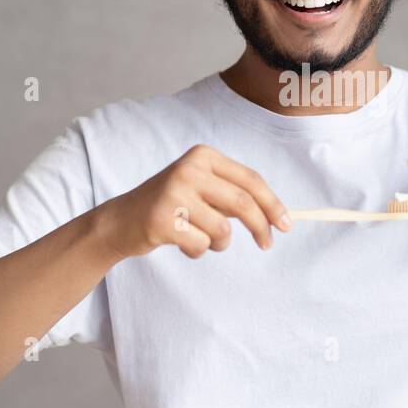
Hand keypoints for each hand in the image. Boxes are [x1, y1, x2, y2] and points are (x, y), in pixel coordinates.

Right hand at [104, 144, 289, 259]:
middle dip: (261, 227)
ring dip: (218, 243)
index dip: (273, 204)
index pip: (250, 180)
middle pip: (243, 203)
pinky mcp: (163, 220)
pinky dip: (197, 251)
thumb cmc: (171, 206)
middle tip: (267, 244)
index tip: (286, 224)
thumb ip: (233, 195)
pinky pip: (201, 245)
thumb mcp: (201, 189)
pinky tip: (180, 242)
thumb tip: (277, 215)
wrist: (121, 220)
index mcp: (203, 156)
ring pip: (223, 230)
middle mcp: (189, 170)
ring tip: (200, 238)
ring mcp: (174, 194)